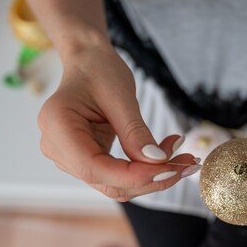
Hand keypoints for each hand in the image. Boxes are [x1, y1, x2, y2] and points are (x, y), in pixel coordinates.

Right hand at [37, 42, 197, 201]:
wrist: (89, 62)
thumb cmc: (99, 70)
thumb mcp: (120, 96)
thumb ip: (135, 131)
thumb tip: (158, 162)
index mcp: (58, 127)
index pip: (95, 168)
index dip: (134, 175)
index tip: (170, 168)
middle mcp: (57, 148)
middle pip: (108, 182)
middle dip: (151, 178)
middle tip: (188, 162)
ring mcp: (70, 158)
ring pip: (116, 184)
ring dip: (153, 177)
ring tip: (184, 158)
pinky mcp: (87, 160)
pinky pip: (118, 175)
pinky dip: (146, 170)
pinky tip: (169, 156)